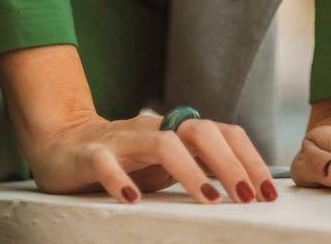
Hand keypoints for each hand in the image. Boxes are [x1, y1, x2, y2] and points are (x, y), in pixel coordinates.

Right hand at [25, 109, 281, 205]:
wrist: (61, 142)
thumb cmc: (123, 158)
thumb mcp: (166, 164)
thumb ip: (200, 167)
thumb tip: (247, 186)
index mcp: (176, 132)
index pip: (222, 133)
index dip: (248, 158)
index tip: (269, 192)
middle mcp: (154, 130)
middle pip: (198, 131)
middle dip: (229, 163)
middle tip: (249, 198)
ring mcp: (123, 140)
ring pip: (161, 143)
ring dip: (190, 171)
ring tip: (209, 200)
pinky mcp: (91, 155)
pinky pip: (106, 162)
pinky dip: (120, 179)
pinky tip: (132, 200)